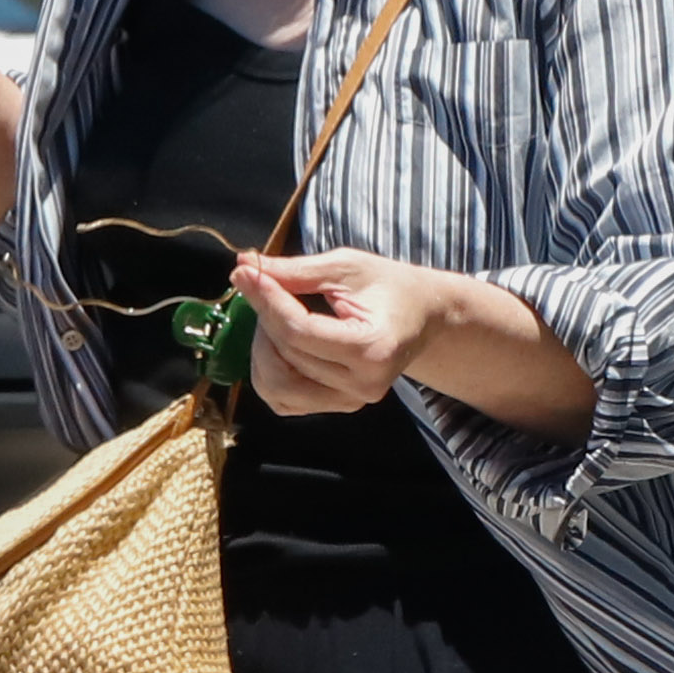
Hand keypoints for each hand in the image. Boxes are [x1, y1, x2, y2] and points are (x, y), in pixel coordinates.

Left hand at [228, 246, 598, 435]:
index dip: (265, 296)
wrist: (431, 320)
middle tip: (267, 280)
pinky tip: (294, 339)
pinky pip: (284, 397)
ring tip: (285, 310)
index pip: (300, 327)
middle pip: (282, 353)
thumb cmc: (391, 285)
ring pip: (275, 382)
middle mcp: (364, 384)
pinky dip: (275, 367)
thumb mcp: (351, 264)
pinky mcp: (340, 408)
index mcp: (373, 348)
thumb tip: (247, 269)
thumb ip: (300, 272)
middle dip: (264, 317)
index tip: (243, 268)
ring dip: (265, 346)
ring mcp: (353, 402)